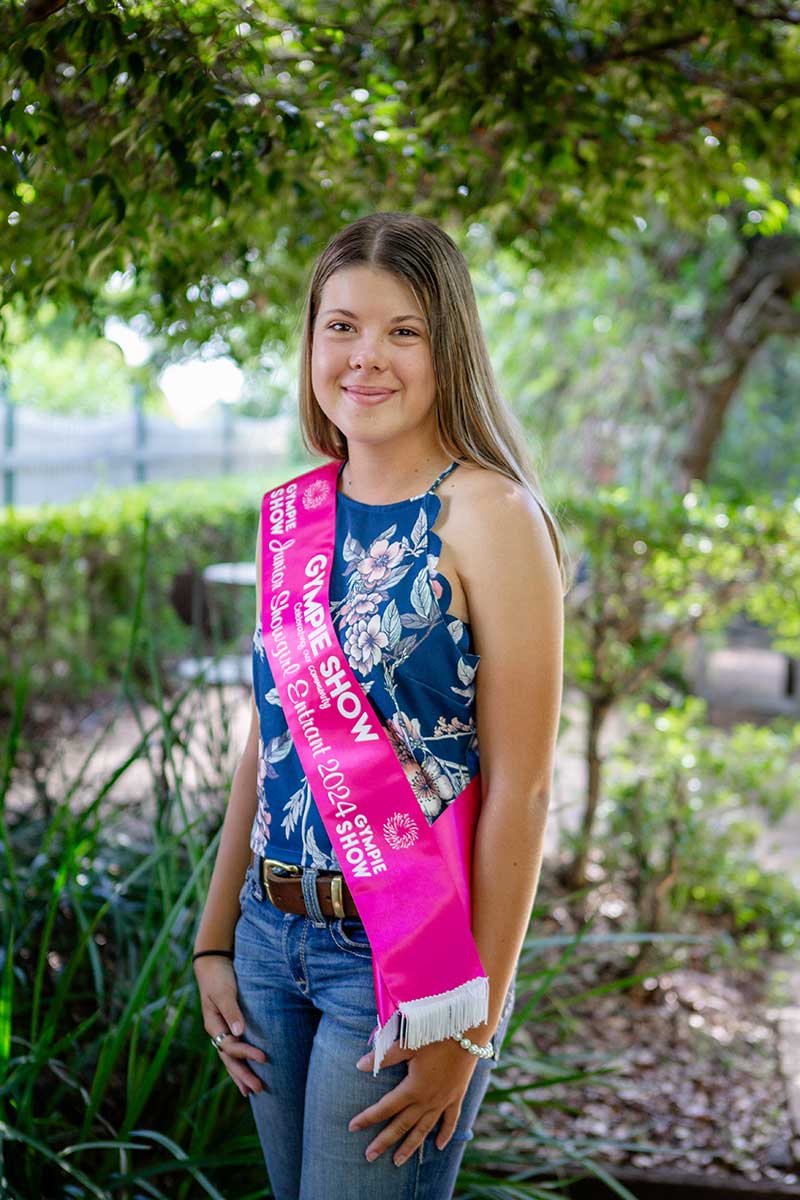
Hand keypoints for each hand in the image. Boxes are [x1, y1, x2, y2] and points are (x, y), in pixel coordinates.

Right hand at [194, 956, 266, 1097]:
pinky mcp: (230, 1025)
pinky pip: (235, 1048)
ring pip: (230, 1057)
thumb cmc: (219, 976)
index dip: (246, 1053)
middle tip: (258, 1089)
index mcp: (213, 1024)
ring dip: (240, 1073)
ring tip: (251, 1091)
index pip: (230, 1045)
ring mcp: (222, 1030)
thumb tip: (239, 1032)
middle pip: (229, 1058)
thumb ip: (231, 1010)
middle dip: (242, 1075)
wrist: (213, 963)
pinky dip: (240, 1061)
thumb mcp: (224, 992)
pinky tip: (247, 1071)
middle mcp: (217, 1031)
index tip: (263, 1058)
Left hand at [349, 1037, 478, 1164]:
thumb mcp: (408, 1043)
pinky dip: (445, 1135)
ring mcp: (443, 1101)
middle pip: (401, 1125)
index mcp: (412, 1088)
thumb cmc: (436, 1035)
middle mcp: (427, 1100)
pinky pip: (450, 1121)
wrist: (468, 1032)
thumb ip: (385, 1056)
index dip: (368, 1117)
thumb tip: (360, 1066)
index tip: (352, 1127)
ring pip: (423, 1130)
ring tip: (397, 1162)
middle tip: (369, 1156)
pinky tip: (440, 1147)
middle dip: (384, 1141)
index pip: (385, 1108)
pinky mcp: (456, 1097)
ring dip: (409, 1146)